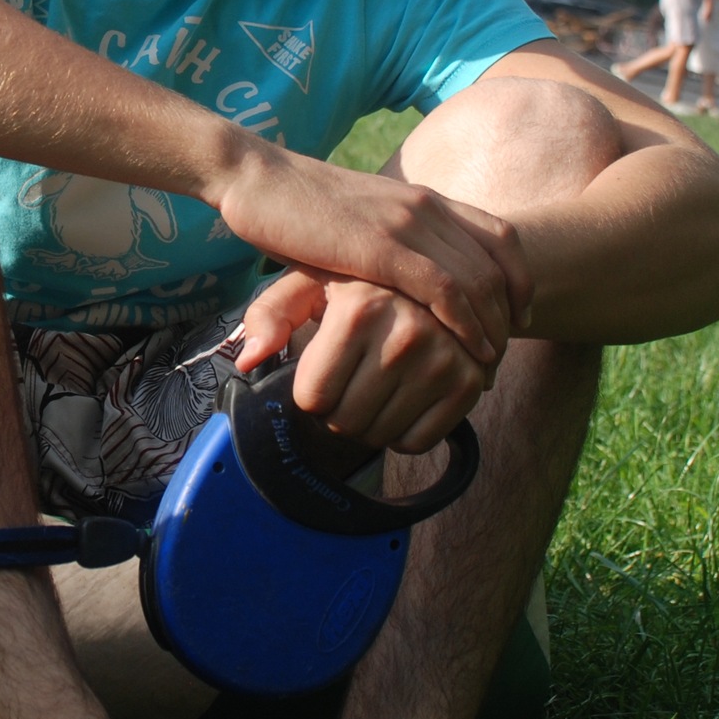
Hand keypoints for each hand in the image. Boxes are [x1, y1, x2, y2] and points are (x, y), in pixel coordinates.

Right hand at [210, 141, 530, 365]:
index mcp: (423, 196)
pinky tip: (469, 352)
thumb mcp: (356, 221)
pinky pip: (445, 291)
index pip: (501, 235)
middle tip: (503, 353)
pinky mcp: (382, 247)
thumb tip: (400, 284)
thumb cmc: (295, 206)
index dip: (519, 279)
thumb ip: (386, 242)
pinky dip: (466, 325)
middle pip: (498, 265)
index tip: (516, 316)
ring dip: (492, 327)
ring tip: (490, 364)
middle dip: (508, 314)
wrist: (255, 179)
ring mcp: (407, 225)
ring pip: (479, 281)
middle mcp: (426, 205)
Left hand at [237, 270, 486, 452]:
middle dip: (337, 411)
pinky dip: (402, 434)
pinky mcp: (472, 382)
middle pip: (345, 421)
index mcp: (362, 308)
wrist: (435, 276)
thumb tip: (246, 361)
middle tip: (348, 384)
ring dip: (368, 424)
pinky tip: (401, 401)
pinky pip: (418, 442)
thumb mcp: (309, 281)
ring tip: (373, 390)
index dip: (311, 391)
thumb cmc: (357, 280)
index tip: (323, 370)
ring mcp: (445, 359)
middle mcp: (408, 333)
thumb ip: (271, 314)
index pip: (313, 396)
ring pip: (380, 436)